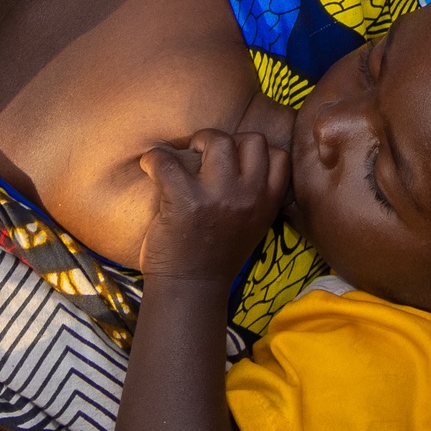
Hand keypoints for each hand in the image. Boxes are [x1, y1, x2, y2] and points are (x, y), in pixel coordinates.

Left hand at [139, 130, 290, 283]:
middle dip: (228, 141)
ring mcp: (217, 198)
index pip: (279, 156)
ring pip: (217, 141)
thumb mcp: (254, 226)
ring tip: (183, 158)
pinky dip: (154, 158)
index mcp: (266, 203)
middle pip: (251, 139)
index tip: (236, 159)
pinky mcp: (184, 201)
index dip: (257, 151)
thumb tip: (244, 162)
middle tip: (206, 154)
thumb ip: (256, 196)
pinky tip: (151, 166)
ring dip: (197, 141)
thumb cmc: (217, 257)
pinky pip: (167, 161)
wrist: (190, 290)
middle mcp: (248, 197)